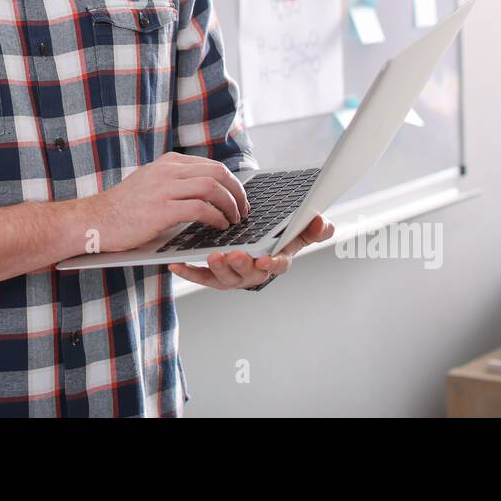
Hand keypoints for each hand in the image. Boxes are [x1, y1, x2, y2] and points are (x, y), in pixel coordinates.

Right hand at [82, 151, 248, 253]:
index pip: (211, 165)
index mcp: (166, 163)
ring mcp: (164, 188)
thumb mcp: (150, 185)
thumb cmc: (122, 210)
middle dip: (237, 191)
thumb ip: (174, 183)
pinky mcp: (162, 209)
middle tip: (243, 209)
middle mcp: (167, 171)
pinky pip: (201, 208)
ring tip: (234, 219)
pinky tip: (219, 226)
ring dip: (230, 204)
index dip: (231, 182)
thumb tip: (205, 192)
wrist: (94, 220)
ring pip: (213, 187)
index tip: (238, 197)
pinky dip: (217, 217)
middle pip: (217, 172)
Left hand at [167, 214, 334, 289]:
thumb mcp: (297, 229)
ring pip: (224, 277)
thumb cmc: (277, 234)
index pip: (277, 265)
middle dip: (241, 266)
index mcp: (275, 260)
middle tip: (235, 255)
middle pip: (248, 274)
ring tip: (213, 256)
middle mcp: (253, 272)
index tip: (267, 258)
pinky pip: (199, 275)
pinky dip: (188, 271)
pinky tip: (176, 263)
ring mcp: (232, 274)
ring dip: (217, 268)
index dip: (272, 263)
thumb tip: (324, 223)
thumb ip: (312, 227)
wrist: (254, 235)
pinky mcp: (212, 273)